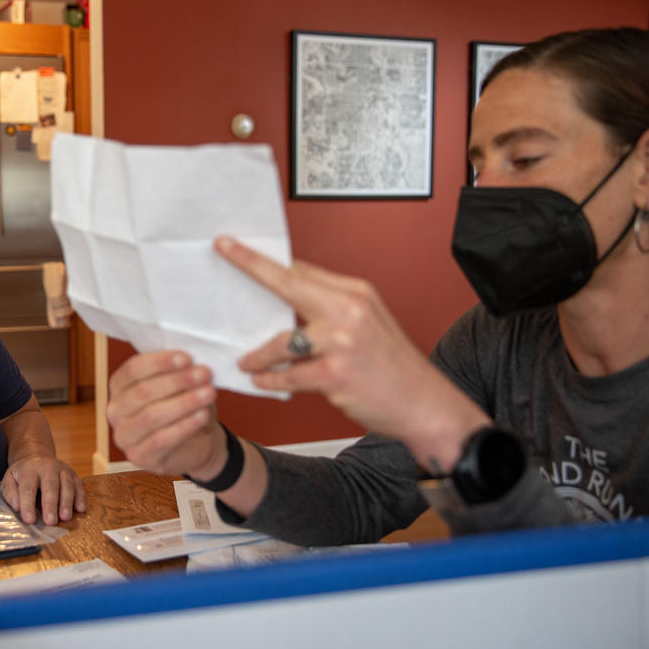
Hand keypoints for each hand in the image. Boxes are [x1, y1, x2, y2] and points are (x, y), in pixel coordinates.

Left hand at [1, 454, 85, 524]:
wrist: (37, 456)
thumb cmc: (22, 474)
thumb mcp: (9, 479)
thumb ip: (10, 493)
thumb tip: (17, 507)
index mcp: (29, 470)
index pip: (28, 488)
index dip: (28, 504)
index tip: (29, 520)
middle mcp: (47, 467)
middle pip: (50, 486)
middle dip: (50, 504)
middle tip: (50, 522)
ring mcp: (62, 469)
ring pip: (67, 485)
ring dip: (67, 502)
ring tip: (65, 517)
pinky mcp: (73, 473)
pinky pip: (78, 485)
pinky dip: (80, 497)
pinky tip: (80, 509)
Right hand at [106, 351, 227, 478]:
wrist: (196, 442)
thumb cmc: (184, 406)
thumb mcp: (180, 384)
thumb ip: (178, 371)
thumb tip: (192, 361)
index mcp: (119, 386)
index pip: (133, 369)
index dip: (160, 362)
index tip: (187, 358)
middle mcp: (115, 411)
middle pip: (142, 392)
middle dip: (176, 381)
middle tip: (204, 373)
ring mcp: (124, 436)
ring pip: (151, 416)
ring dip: (184, 402)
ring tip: (209, 392)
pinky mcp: (139, 457)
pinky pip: (161, 439)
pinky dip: (185, 425)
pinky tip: (202, 415)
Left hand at [215, 236, 485, 468]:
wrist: (424, 402)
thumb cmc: (392, 366)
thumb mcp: (368, 323)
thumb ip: (330, 309)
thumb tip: (287, 300)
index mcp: (355, 292)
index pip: (303, 270)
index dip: (268, 260)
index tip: (240, 245)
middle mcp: (349, 310)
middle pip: (288, 283)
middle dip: (251, 266)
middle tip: (224, 251)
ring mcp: (342, 341)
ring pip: (282, 341)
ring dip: (259, 354)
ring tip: (246, 361)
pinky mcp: (335, 373)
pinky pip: (289, 376)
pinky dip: (271, 380)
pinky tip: (263, 382)